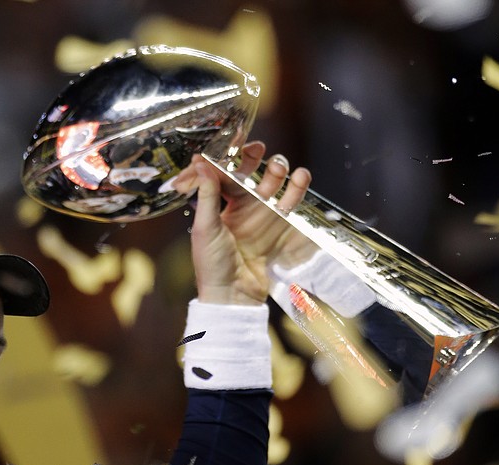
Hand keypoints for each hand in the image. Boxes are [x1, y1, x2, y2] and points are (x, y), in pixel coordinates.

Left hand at [174, 141, 311, 304]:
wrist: (236, 295)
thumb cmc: (212, 265)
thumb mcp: (205, 229)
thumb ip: (207, 194)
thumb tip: (199, 162)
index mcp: (219, 202)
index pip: (223, 168)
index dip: (227, 151)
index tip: (234, 134)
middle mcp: (242, 203)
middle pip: (251, 167)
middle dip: (253, 156)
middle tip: (256, 151)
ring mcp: (264, 211)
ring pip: (274, 176)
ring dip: (277, 168)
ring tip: (278, 172)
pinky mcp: (283, 222)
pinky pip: (293, 195)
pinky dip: (298, 184)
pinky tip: (299, 178)